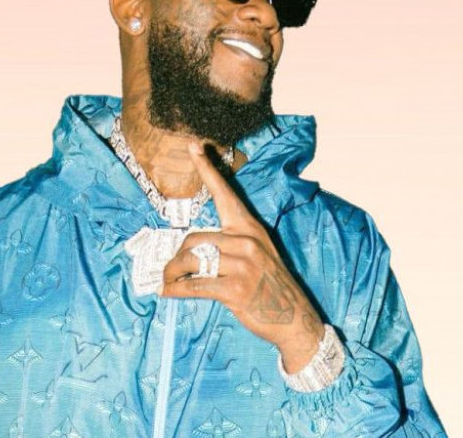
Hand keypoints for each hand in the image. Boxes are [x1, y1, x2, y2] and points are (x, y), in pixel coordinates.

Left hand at [159, 141, 325, 372]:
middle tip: (168, 271)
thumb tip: (193, 248)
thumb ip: (231, 244)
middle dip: (175, 258)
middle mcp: (247, 241)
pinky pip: (195, 284)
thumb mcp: (259, 254)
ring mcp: (243, 265)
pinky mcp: (235, 289)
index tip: (193, 146)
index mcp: (250, 228)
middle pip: (194, 239)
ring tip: (168, 281)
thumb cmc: (270, 286)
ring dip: (172, 273)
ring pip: (191, 260)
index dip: (207, 169)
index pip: (225, 193)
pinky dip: (176, 290)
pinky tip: (169, 293)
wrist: (294, 317)